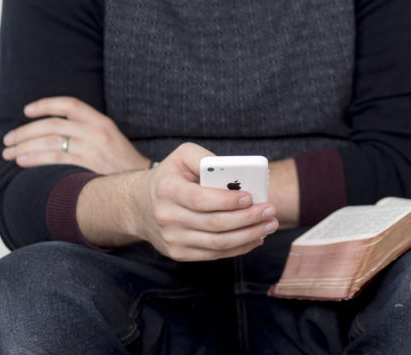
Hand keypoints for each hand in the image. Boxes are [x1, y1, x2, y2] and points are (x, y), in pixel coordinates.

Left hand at [2, 96, 149, 173]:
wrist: (142, 181)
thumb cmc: (122, 162)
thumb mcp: (108, 137)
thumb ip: (86, 130)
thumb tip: (54, 130)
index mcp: (101, 121)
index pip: (69, 104)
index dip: (46, 104)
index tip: (27, 110)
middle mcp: (96, 131)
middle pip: (53, 125)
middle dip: (26, 131)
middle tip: (9, 138)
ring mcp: (91, 149)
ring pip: (51, 142)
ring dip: (25, 146)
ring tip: (9, 152)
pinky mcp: (87, 166)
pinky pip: (55, 159)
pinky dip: (35, 159)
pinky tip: (22, 161)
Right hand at [78, 143, 278, 260]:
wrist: (140, 205)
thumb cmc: (169, 176)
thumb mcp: (181, 155)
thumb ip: (205, 157)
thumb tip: (232, 170)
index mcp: (167, 190)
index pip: (200, 199)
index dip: (226, 201)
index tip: (250, 196)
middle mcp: (167, 217)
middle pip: (213, 224)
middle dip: (247, 219)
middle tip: (270, 211)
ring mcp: (172, 240)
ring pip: (217, 244)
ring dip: (248, 236)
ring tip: (269, 225)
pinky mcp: (179, 254)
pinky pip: (213, 254)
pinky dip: (238, 248)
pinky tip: (255, 238)